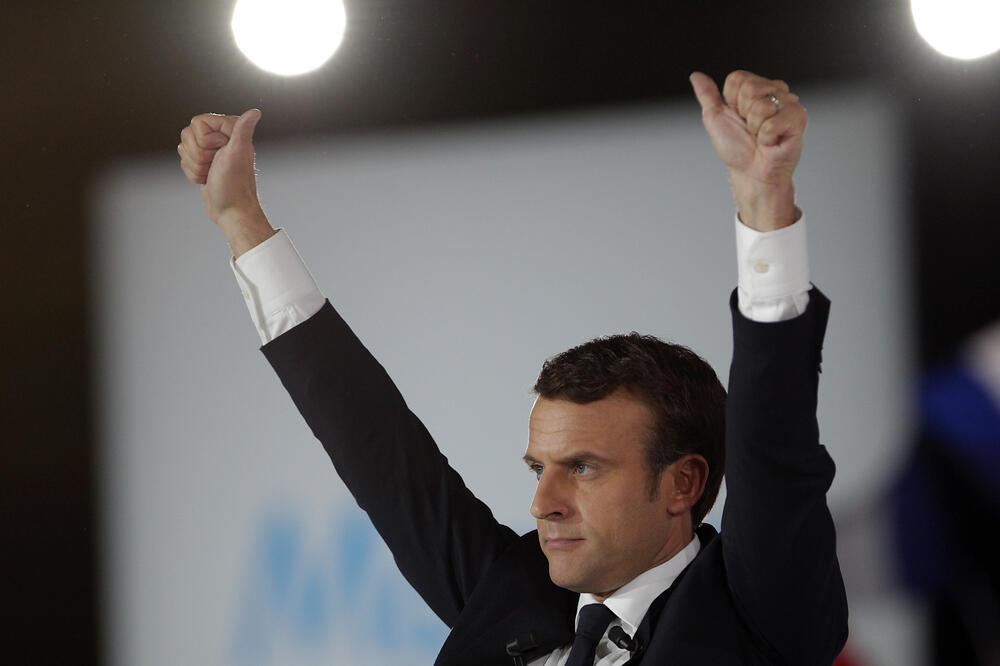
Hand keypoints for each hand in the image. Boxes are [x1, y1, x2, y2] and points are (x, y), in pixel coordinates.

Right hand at [178, 109, 274, 255]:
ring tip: (212, 173)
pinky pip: (184, 161)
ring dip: (195, 166)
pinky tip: (207, 179)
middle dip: (198, 155)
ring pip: (183, 148)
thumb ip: (242, 131)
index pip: (198, 121)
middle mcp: (221, 137)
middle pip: (187, 134)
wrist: (231, 211)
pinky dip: (192, 173)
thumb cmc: (235, 186)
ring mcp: (211, 151)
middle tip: (216, 165)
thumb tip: (255, 112)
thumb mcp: (236, 154)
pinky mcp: (203, 163)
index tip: (220, 152)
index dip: (204, 140)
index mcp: (231, 130)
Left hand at [690, 71, 806, 230]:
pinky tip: (772, 141)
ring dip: (755, 127)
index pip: (737, 78)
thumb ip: (707, 95)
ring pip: (761, 105)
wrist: (751, 172)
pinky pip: (772, 122)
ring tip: (762, 135)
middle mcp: (774, 91)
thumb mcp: (715, 119)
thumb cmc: (738, 149)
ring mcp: (788, 103)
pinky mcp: (798, 117)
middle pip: (749, 88)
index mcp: (755, 88)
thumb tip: (696, 76)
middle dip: (744, 114)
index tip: (738, 116)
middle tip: (751, 128)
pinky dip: (767, 137)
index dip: (731, 101)